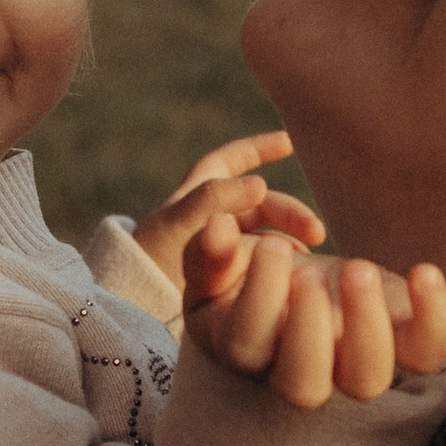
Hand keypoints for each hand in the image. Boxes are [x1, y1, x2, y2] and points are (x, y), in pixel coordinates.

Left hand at [132, 131, 325, 288]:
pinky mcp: (230, 276)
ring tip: (310, 260)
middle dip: (291, 213)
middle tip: (316, 231)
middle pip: (262, 204)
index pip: (232, 160)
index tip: (288, 142)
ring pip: (267, 235)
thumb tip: (262, 184)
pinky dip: (281, 266)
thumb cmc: (148, 259)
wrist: (129, 303)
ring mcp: (223, 247)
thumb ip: (215, 199)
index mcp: (198, 193)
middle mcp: (214, 216)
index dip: (259, 147)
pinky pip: (262, 264)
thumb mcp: (177, 222)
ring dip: (290, 242)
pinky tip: (298, 279)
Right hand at [181, 227, 445, 408]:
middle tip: (309, 273)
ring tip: (358, 268)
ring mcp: (351, 363)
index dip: (261, 298)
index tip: (273, 246)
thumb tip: (219, 226)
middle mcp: (296, 371)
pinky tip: (423, 271)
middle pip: (305, 386)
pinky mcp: (398, 345)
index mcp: (243, 350)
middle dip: (309, 331)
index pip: (249, 344)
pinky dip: (435, 318)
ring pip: (367, 381)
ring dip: (368, 328)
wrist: (295, 283)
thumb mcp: (217, 261)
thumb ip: (211, 249)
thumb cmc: (246, 273)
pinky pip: (426, 352)